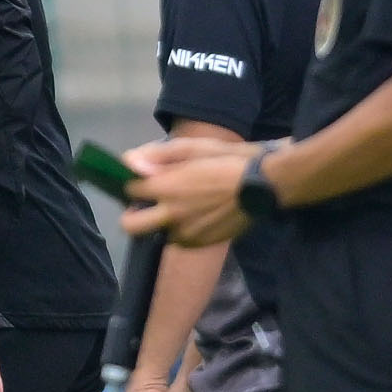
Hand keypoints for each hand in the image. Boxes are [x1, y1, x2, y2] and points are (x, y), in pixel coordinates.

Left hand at [120, 135, 250, 247]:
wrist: (261, 185)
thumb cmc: (226, 160)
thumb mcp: (192, 149)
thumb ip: (157, 156)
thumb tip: (129, 163)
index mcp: (166, 188)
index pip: (130, 191)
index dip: (134, 186)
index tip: (142, 183)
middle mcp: (170, 214)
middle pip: (130, 225)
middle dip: (131, 216)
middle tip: (144, 207)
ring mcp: (185, 232)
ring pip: (157, 234)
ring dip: (161, 224)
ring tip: (180, 210)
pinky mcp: (200, 243)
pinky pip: (179, 240)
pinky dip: (182, 230)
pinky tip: (196, 217)